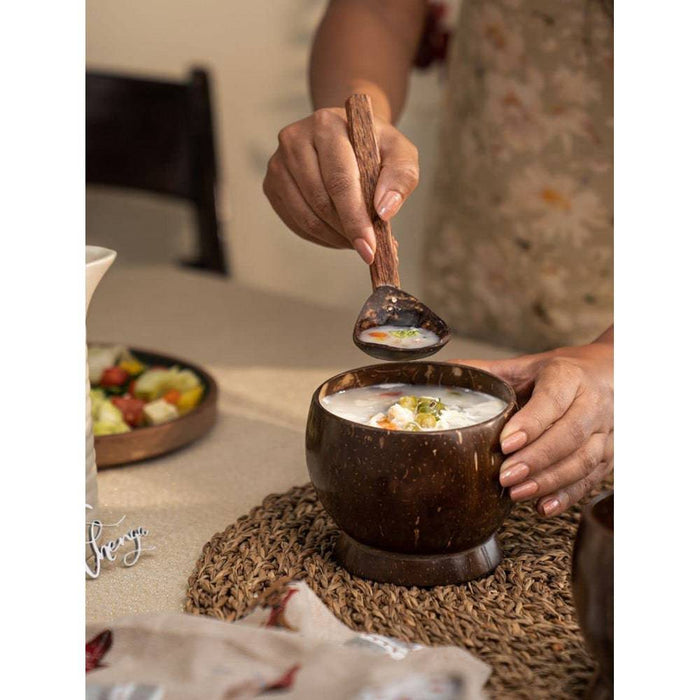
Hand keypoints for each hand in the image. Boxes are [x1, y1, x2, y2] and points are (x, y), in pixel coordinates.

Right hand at [263, 107, 418, 263]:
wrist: (346, 135)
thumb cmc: (373, 146)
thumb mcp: (400, 153)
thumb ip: (400, 178)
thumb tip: (384, 211)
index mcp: (327, 125)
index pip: (339, 180)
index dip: (355, 218)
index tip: (370, 248)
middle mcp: (295, 140)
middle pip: (320, 201)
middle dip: (346, 232)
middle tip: (368, 250)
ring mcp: (278, 163)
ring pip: (306, 217)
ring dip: (334, 238)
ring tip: (356, 241)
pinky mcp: (272, 184)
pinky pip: (295, 223)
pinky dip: (320, 237)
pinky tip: (339, 234)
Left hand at [453, 338, 612, 516]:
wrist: (614, 373)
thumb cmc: (564, 372)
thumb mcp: (528, 365)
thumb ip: (490, 371)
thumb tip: (447, 371)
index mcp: (569, 376)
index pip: (553, 400)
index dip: (531, 423)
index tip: (505, 443)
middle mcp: (594, 402)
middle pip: (570, 434)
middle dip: (536, 459)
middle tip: (505, 476)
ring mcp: (606, 430)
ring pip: (584, 460)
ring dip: (550, 480)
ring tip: (517, 493)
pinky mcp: (611, 454)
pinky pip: (593, 478)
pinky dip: (568, 496)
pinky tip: (543, 506)